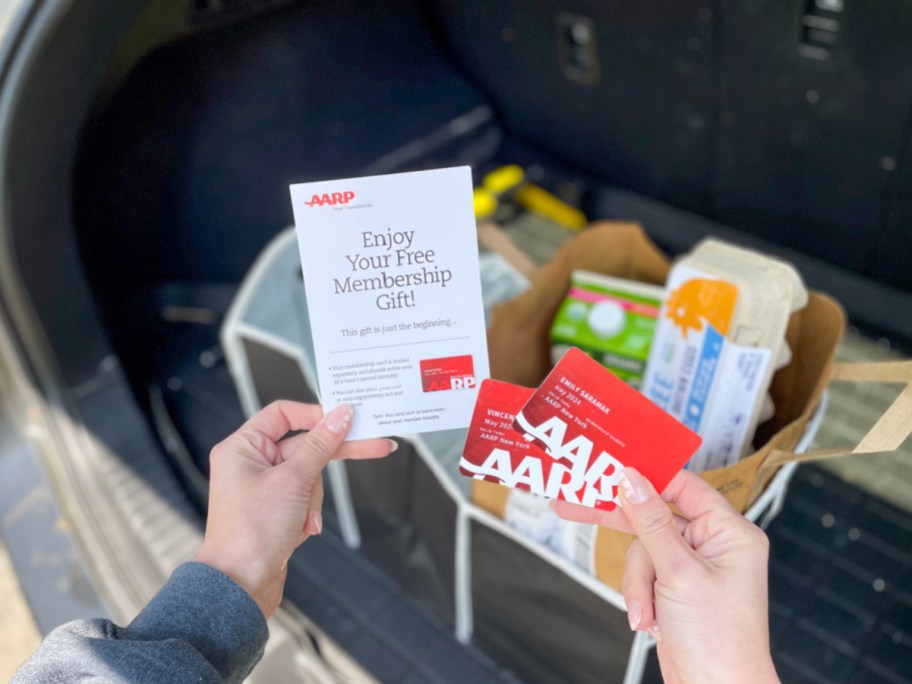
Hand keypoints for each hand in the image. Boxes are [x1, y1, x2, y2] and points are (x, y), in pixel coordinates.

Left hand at [195, 402, 395, 617]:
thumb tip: (341, 415)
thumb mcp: (294, 480)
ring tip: (305, 521)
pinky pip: (304, 497)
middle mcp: (250, 463)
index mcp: (242, 447)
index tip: (346, 419)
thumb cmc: (251, 533)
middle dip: (331, 457)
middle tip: (375, 445)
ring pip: (308, 475)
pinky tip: (302, 530)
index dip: (316, 414)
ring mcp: (262, 487)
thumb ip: (321, 444)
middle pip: (303, 445)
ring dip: (314, 498)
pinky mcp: (274, 508)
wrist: (240, 586)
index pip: (283, 414)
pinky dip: (310, 512)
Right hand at [552, 468, 779, 683]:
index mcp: (729, 532)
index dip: (647, 476)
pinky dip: (640, 596)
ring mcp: (692, 568)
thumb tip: (631, 479)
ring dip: (638, 583)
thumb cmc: (718, 639)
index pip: (683, 486)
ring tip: (646, 613)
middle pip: (654, 517)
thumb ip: (651, 522)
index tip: (609, 468)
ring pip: (642, 551)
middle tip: (573, 503)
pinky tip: (649, 620)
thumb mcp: (679, 572)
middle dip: (623, 526)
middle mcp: (713, 545)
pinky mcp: (674, 589)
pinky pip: (643, 575)